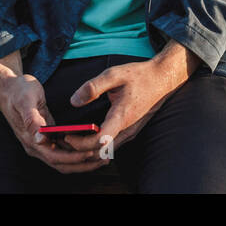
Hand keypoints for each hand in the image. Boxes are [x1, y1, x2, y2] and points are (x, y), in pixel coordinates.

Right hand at [0, 53, 104, 174]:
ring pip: (64, 159)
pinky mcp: (47, 136)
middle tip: (103, 158)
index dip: (72, 158)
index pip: (54, 157)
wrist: (9, 87)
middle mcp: (36, 145)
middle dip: (82, 164)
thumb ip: (31, 118)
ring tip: (102, 155)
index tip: (90, 153)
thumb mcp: (25, 100)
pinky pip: (64, 149)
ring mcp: (41, 142)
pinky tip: (92, 145)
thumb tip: (38, 137)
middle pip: (61, 164)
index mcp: (30, 139)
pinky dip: (77, 151)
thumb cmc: (18, 91)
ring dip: (82, 160)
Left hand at [63, 44, 199, 163]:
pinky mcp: (131, 131)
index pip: (99, 141)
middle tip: (63, 140)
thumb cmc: (139, 75)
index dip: (80, 142)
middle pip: (100, 152)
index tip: (66, 135)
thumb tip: (74, 101)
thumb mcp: (114, 74)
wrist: (162, 79)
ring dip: (88, 150)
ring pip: (106, 151)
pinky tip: (88, 136)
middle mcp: (127, 129)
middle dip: (80, 150)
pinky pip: (112, 145)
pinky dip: (98, 146)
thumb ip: (92, 87)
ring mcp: (130, 132)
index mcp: (122, 116)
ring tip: (72, 139)